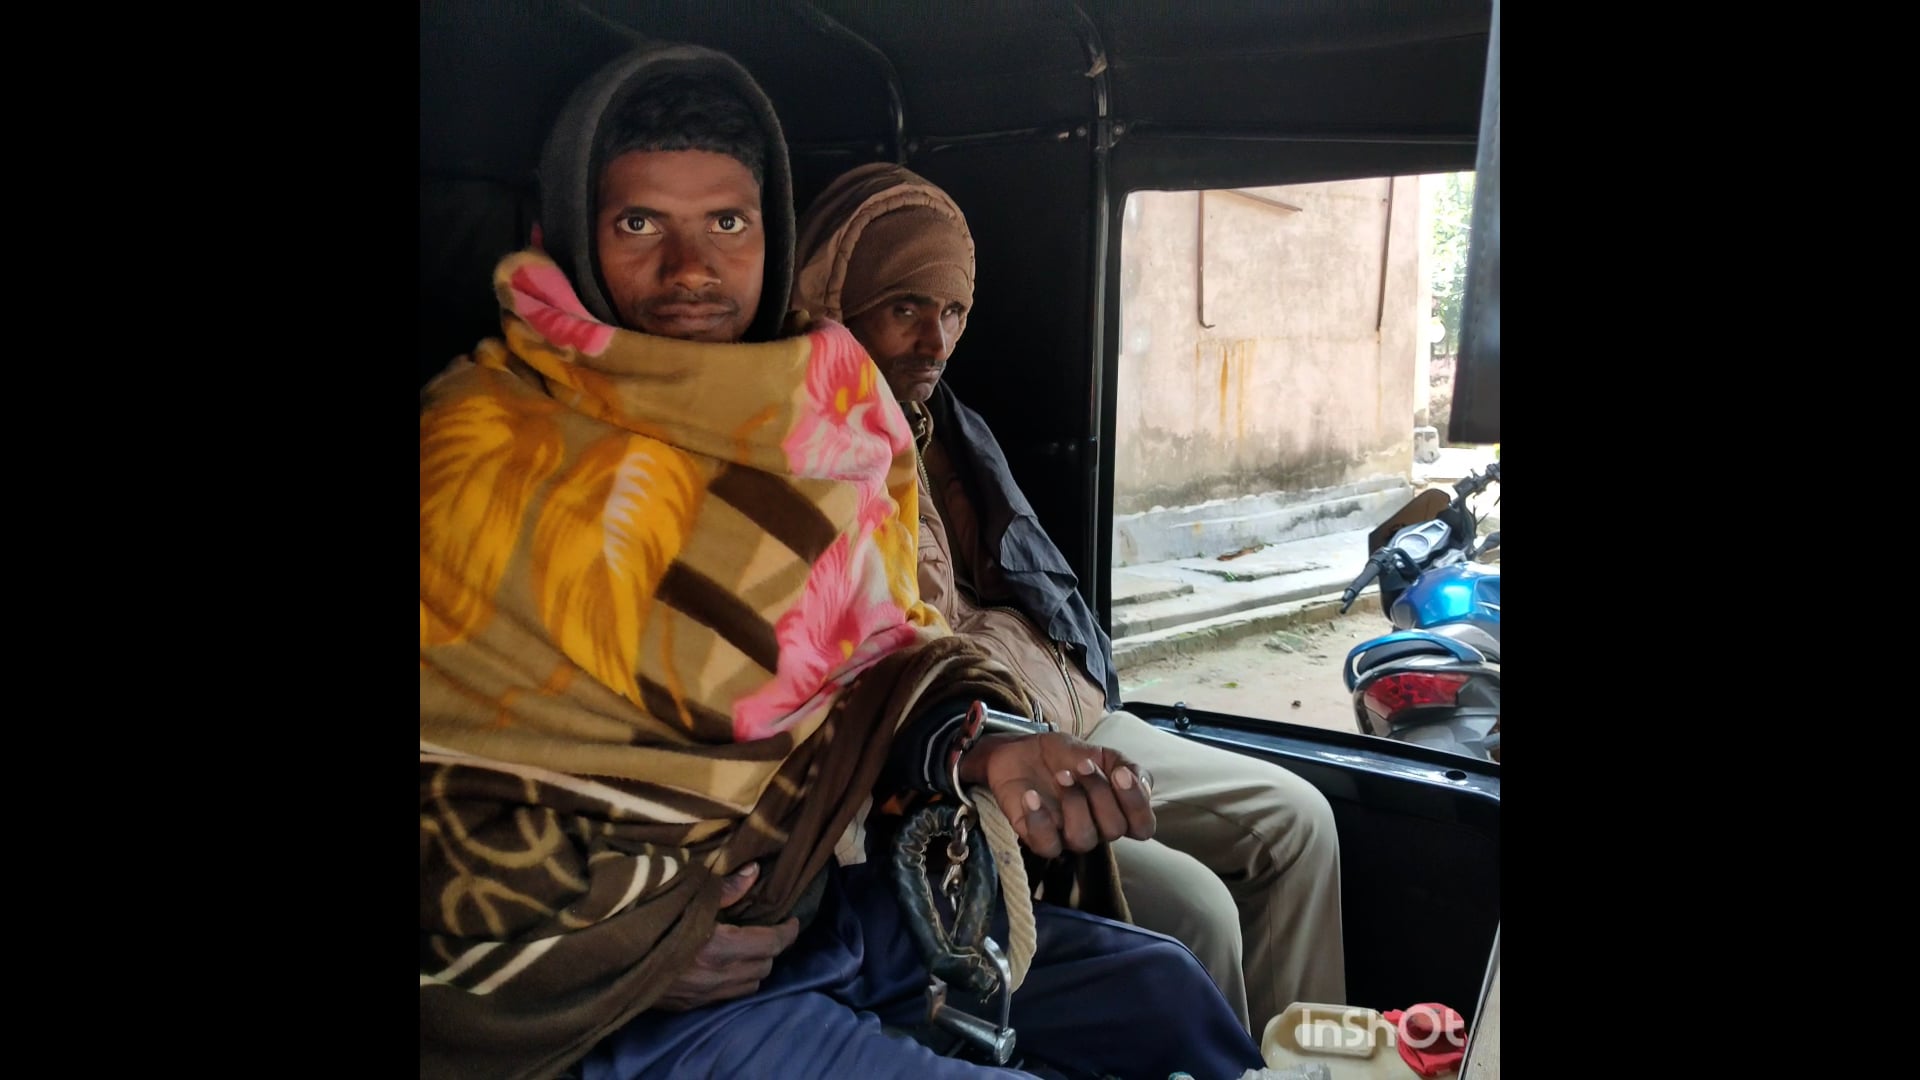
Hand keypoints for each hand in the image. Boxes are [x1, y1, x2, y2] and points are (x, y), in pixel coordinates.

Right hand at [653, 862, 800, 1011]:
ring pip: (749, 986)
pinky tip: (725, 963)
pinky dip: (736, 979)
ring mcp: (702, 995)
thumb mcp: (684, 895)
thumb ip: (725, 889)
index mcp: (720, 949)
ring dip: (756, 967)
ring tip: (750, 946)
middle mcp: (716, 977)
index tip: (793, 920)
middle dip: (772, 948)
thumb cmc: (645, 918)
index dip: (788, 931)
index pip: (772, 944)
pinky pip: (727, 996)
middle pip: (765, 967)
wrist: (606, 957)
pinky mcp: (687, 1005)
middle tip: (769, 929)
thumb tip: (755, 872)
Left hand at [957, 732, 1155, 858]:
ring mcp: (1067, 835)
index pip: (1143, 827)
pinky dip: (1040, 819)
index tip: (1120, 774)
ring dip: (1074, 803)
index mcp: (1116, 810)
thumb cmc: (1063, 755)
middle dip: (1100, 793)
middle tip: (1083, 766)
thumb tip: (1136, 780)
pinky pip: (1047, 845)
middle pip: (1114, 830)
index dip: (1136, 805)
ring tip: (1061, 776)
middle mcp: (1096, 828)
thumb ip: (1123, 765)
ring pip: (1083, 839)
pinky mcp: (1039, 838)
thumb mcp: (1098, 751)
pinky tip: (1032, 795)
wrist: (1021, 750)